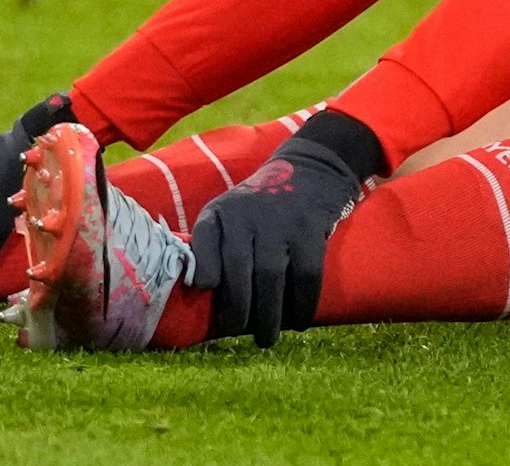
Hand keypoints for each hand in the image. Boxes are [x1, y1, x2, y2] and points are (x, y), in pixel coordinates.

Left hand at [188, 111, 382, 347]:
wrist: (310, 170)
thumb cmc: (261, 207)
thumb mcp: (228, 213)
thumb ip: (211, 245)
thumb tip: (199, 296)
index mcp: (221, 212)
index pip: (205, 241)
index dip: (204, 270)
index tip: (206, 293)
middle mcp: (247, 215)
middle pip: (239, 270)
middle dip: (238, 310)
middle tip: (240, 334)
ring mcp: (280, 221)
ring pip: (271, 277)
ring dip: (269, 315)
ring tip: (267, 339)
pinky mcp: (310, 229)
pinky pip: (306, 274)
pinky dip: (303, 303)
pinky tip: (299, 322)